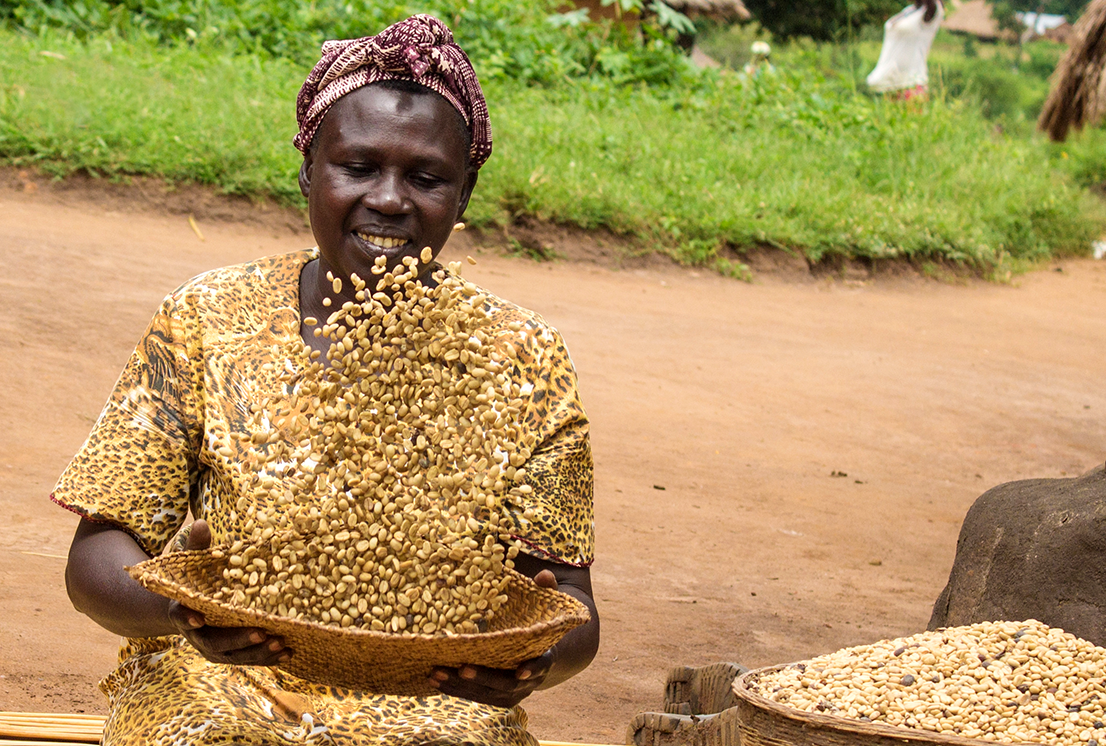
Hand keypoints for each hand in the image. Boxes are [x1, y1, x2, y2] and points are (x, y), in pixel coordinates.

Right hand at [166, 520, 290, 665]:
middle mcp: (198, 635)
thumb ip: (196, 547)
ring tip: (281, 644)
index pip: (181, 617)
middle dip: (238, 640)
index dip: (186, 619)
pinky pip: (249, 658)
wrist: (190, 609)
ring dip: (258, 653)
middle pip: (214, 643)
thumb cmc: (194, 582)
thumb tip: (202, 523)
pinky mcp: (232, 653)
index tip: (196, 619)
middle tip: (261, 632)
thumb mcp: (193, 564)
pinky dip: (267, 658)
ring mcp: (215, 648)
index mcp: (184, 611)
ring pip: (234, 656)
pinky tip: (288, 652)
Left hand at [428, 569, 559, 707]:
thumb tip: (544, 575)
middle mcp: (528, 681)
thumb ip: (545, 591)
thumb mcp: (543, 607)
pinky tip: (433, 679)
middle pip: (506, 684)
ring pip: (486, 694)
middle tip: (463, 668)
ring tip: (436, 673)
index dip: (533, 668)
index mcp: (543, 658)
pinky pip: (473, 695)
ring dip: (460, 686)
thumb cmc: (536, 625)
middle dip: (483, 677)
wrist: (535, 656)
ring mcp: (510, 693)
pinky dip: (454, 688)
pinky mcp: (493, 697)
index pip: (542, 665)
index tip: (521, 670)